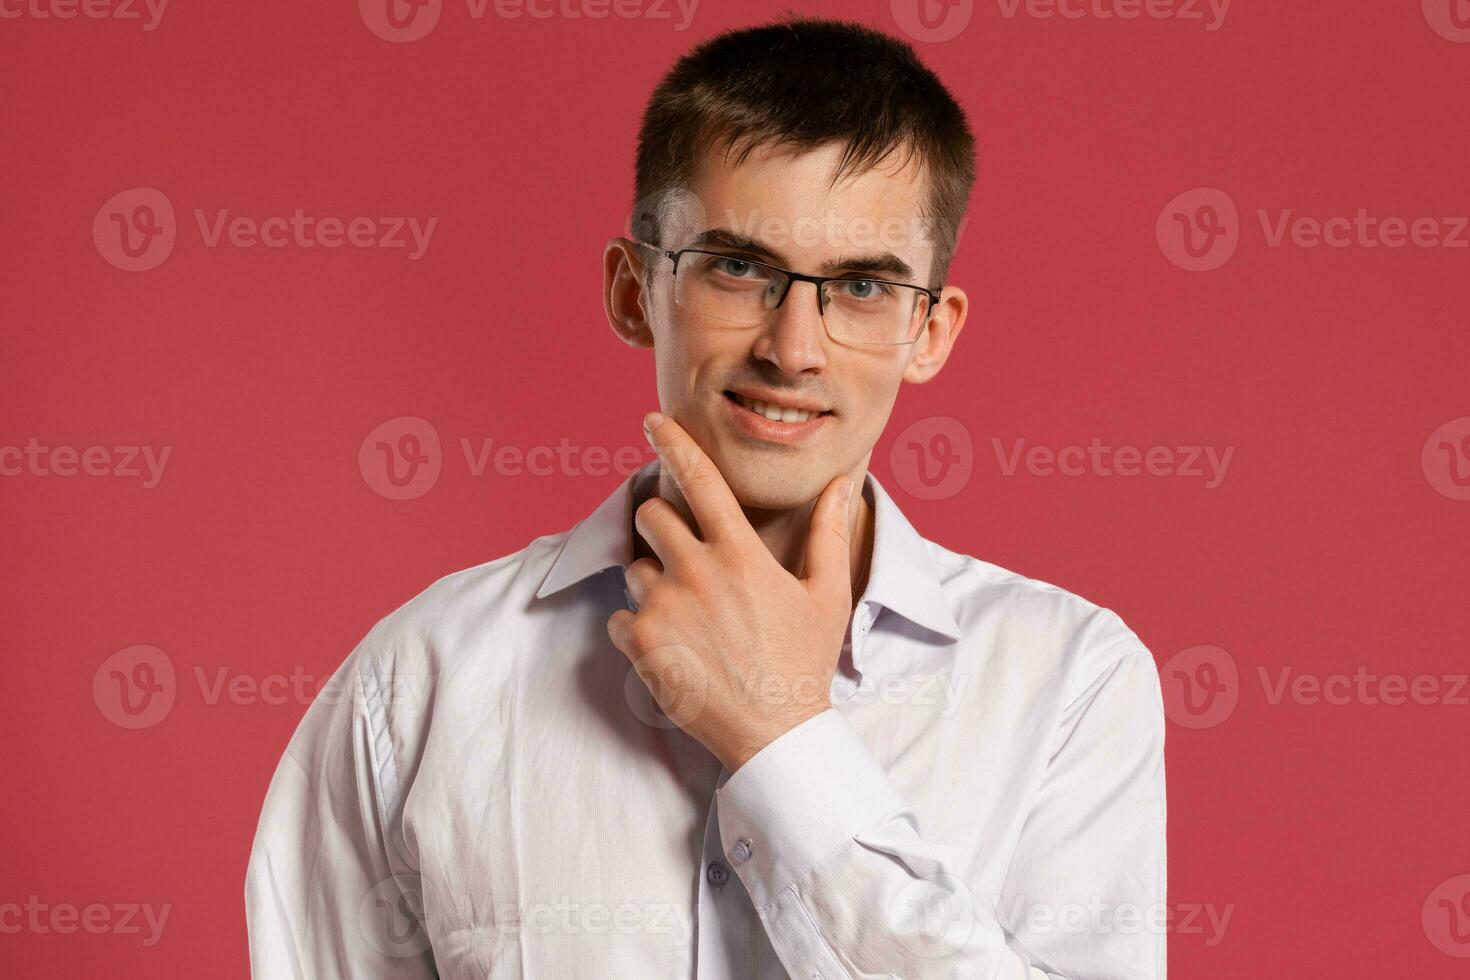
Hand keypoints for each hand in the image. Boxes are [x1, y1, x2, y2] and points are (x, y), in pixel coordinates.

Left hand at [607, 411, 857, 771]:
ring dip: (654, 583)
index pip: (700, 479)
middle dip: (663, 526)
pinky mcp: (641, 644)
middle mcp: (696, 572)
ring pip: (635, 569)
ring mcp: (664, 608)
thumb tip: (843, 480)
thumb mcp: (827, 594)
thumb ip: (828, 532)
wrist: (775, 733)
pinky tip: (676, 647)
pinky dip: (639, 628)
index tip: (652, 420)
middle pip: (652, 516)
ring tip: (694, 619)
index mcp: (740, 554)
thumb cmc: (804, 662)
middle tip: (688, 558)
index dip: (673, 442)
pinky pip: (620, 617)